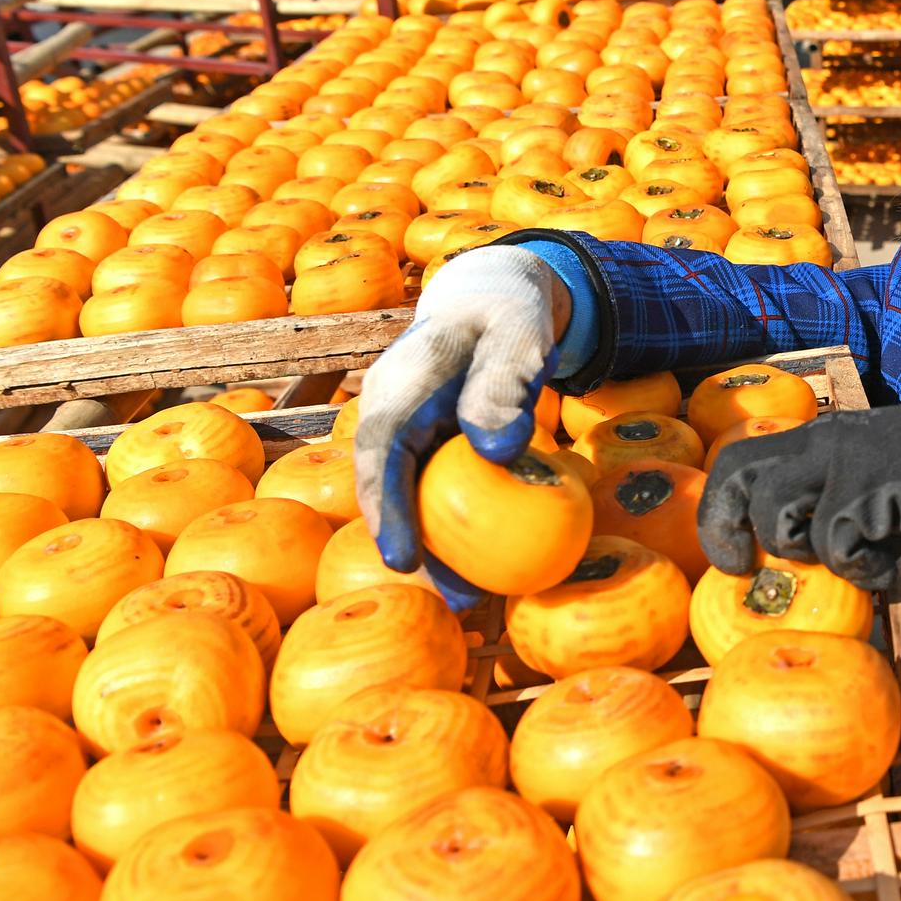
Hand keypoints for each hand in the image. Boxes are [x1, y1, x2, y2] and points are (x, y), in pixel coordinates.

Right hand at [354, 246, 564, 604]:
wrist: (492, 298)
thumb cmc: (507, 313)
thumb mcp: (517, 334)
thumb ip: (505, 382)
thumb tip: (498, 449)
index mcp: (402, 386)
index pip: (383, 454)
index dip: (387, 510)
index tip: (403, 560)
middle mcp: (392, 414)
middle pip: (389, 492)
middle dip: (409, 550)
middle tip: (454, 601)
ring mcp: (408, 433)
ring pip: (410, 500)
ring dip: (433, 550)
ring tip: (472, 602)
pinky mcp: (429, 448)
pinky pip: (436, 495)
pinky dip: (453, 530)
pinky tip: (486, 568)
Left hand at [697, 369, 900, 589]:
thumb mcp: (864, 477)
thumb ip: (826, 508)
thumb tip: (797, 567)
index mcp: (811, 438)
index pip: (735, 460)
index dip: (716, 508)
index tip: (728, 552)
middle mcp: (821, 444)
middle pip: (743, 478)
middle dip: (728, 529)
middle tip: (742, 569)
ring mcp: (847, 465)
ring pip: (784, 516)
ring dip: (805, 553)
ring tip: (843, 561)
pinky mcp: (877, 490)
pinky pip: (840, 547)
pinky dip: (860, 570)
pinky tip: (884, 568)